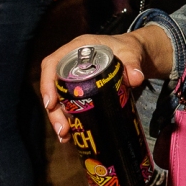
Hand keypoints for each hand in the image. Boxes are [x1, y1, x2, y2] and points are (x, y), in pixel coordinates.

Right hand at [37, 29, 162, 142]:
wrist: (138, 57)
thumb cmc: (130, 48)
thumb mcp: (132, 52)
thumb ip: (133, 63)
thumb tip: (136, 78)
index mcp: (76, 49)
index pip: (52, 63)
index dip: (47, 83)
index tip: (50, 104)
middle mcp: (71, 65)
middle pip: (53, 87)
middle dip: (54, 110)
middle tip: (61, 129)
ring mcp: (75, 79)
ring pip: (59, 100)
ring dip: (59, 119)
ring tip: (64, 137)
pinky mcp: (82, 92)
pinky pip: (70, 106)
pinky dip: (70, 121)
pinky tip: (71, 136)